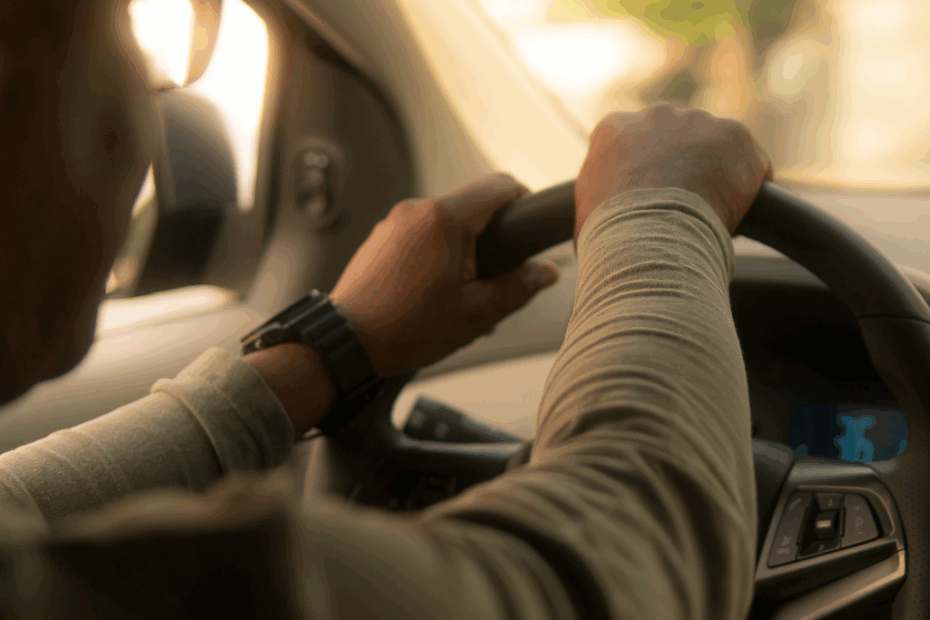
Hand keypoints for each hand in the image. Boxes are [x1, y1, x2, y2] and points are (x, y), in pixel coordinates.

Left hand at [330, 174, 559, 377]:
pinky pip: (419, 236)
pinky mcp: (379, 239)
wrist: (346, 342)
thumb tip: (546, 272)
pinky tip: (433, 295)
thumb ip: (519, 287)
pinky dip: (434, 256)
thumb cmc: (407, 328)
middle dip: (489, 240)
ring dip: (461, 251)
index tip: (528, 226)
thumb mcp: (477, 313)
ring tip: (460, 297)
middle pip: (471, 207)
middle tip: (494, 280)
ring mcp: (394, 222)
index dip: (523, 201)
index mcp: (445, 219)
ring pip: (444, 224)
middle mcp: (417, 210)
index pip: (500, 186)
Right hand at [574, 103, 772, 247]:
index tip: (652, 201)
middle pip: (677, 139)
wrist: (646, 236)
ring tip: (710, 216)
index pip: (634, 145)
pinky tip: (737, 215)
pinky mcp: (735, 136)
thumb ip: (599, 203)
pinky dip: (749, 188)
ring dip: (716, 176)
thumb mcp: (586, 214)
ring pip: (715, 148)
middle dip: (683, 167)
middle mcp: (655, 114)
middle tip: (683, 209)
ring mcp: (697, 121)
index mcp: (613, 129)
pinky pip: (750, 163)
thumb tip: (606, 228)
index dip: (646, 175)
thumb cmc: (609, 236)